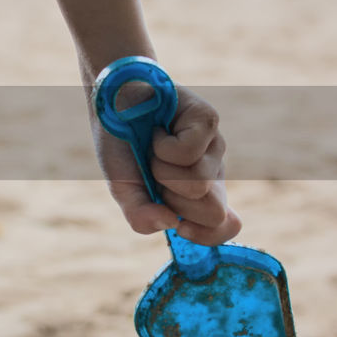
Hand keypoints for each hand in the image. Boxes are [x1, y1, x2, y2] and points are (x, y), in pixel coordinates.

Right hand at [91, 84, 241, 245]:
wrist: (111, 101)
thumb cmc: (121, 146)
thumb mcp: (124, 190)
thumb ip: (141, 216)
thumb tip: (171, 222)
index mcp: (197, 195)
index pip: (225, 226)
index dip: (205, 235)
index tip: (180, 226)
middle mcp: (211, 172)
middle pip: (213, 211)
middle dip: (175, 199)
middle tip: (155, 176)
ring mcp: (213, 146)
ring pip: (199, 183)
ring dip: (162, 170)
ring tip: (152, 150)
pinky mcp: (208, 120)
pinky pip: (189, 152)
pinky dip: (162, 146)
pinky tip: (157, 131)